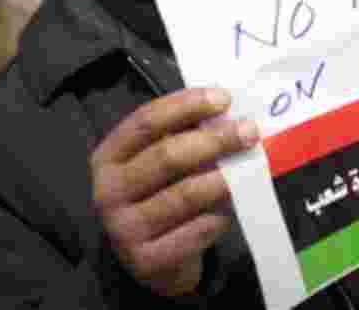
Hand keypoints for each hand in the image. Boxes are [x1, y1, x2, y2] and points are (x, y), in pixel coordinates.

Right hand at [90, 88, 259, 296]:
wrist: (152, 259)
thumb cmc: (162, 194)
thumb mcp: (162, 162)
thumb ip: (185, 137)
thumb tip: (230, 116)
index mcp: (109, 157)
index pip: (146, 122)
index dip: (186, 105)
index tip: (224, 98)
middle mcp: (108, 191)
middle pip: (167, 156)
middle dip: (214, 140)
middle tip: (249, 132)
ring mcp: (124, 228)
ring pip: (185, 194)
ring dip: (223, 178)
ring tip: (249, 168)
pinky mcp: (146, 260)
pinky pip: (197, 230)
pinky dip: (220, 215)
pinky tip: (232, 207)